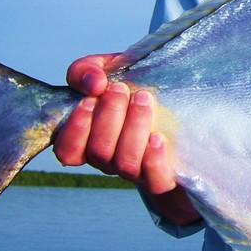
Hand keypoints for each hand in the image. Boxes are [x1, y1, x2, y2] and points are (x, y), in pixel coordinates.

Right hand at [53, 54, 199, 225]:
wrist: (183, 109)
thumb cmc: (136, 90)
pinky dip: (154, 159)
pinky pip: (154, 180)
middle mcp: (109, 160)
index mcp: (89, 141)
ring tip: (145, 98)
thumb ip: (88, 71)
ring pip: (125, 163)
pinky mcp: (163, 178)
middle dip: (109, 117)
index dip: (75, 130)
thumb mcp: (110, 72)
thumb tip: (94, 83)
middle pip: (99, 152)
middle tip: (122, 90)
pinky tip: (158, 137)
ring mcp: (137, 172)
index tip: (91, 99)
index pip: (67, 151)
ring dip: (133, 128)